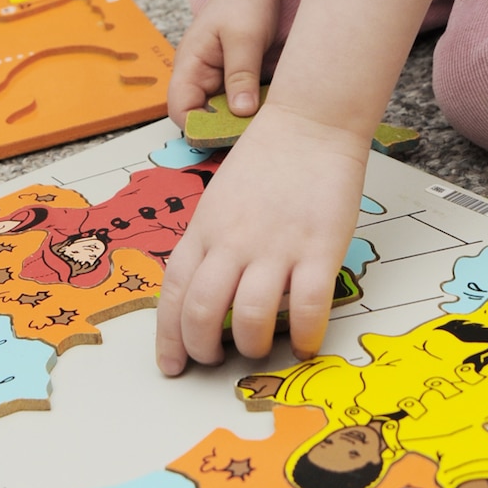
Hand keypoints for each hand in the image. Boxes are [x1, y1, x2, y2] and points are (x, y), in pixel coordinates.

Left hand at [155, 102, 368, 375]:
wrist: (310, 123)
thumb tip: (207, 294)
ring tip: (261, 349)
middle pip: (204, 313)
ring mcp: (276, 246)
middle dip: (203, 350)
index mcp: (204, 229)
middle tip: (215, 362)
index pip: (174, 293)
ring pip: (251, 317)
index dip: (169, 336)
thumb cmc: (266, 159)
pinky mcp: (319, 249)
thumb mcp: (220, 200)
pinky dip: (305, 336)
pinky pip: (307, 308)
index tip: (171, 364)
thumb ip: (211, 243)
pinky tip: (305, 344)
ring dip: (252, 346)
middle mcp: (233, 241)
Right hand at [168, 0, 282, 124]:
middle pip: (202, 117)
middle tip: (254, 132)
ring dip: (240, 121)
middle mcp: (200, 77)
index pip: (181, 110)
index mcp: (190, 66)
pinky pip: (240, 103)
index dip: (199, 127)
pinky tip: (271, 108)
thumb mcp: (245, 38)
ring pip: (223, 114)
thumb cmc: (244, 1)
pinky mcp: (237, 79)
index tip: (229, 135)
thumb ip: (241, 75)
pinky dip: (252, 109)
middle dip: (223, 129)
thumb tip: (241, 113)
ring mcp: (218, 79)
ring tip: (265, 122)